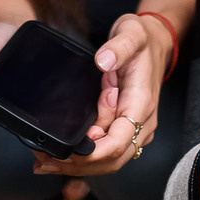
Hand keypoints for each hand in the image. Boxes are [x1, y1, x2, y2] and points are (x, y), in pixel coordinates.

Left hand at [23, 13, 170, 178]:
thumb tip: (103, 62)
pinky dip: (85, 158)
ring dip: (78, 166)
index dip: (93, 153)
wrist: (155, 42)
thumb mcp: (131, 34)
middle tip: (44, 161)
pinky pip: (107, 151)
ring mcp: (136, 128)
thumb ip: (118, 47)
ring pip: (109, 161)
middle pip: (112, 159)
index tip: (68, 151)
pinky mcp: (127, 129)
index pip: (118, 142)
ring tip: (45, 162)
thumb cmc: (143, 40)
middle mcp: (142, 123)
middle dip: (78, 165)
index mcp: (141, 105)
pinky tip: (61, 158)